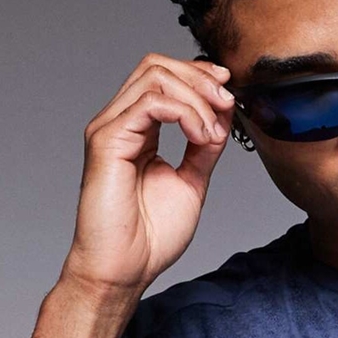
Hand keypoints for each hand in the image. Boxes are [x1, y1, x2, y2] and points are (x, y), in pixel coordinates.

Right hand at [59, 52, 237, 301]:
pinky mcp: (107, 140)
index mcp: (137, 130)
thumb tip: (222, 116)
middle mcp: (120, 122)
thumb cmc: (149, 238)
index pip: (163, 77)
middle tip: (228, 102)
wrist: (125, 271)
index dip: (198, 76)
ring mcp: (110, 128)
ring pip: (154, 76)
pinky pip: (150, 103)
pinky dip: (185, 113)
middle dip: (199, 78)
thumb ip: (203, 147)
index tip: (229, 91)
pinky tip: (202, 137)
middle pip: (156, 66)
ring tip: (214, 131)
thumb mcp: (191, 182)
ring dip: (196, 97)